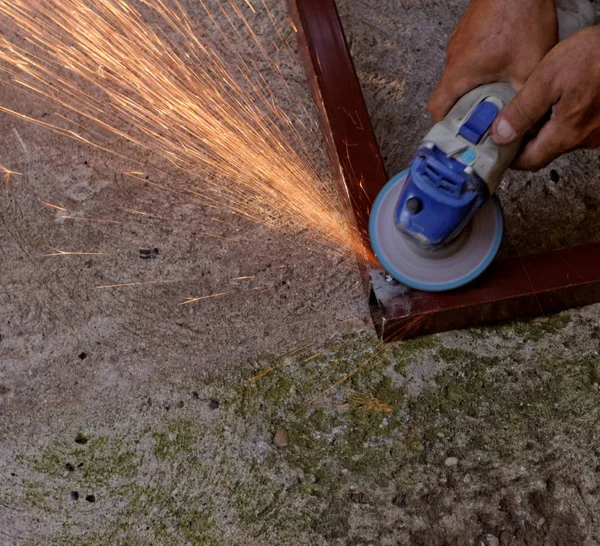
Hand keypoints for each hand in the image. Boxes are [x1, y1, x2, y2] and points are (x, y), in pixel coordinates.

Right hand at [428, 0, 557, 121]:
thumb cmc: (518, 15)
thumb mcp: (528, 67)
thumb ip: (524, 100)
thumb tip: (527, 123)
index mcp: (459, 73)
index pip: (437, 109)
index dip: (445, 125)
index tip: (459, 133)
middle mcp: (453, 58)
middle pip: (450, 95)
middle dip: (467, 109)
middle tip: (486, 115)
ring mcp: (459, 43)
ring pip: (461, 76)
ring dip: (476, 86)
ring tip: (498, 88)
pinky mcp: (468, 32)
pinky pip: (469, 58)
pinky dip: (481, 67)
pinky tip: (502, 64)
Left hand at [491, 26, 599, 170]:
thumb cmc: (595, 54)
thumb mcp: (547, 79)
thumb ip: (522, 111)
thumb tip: (500, 136)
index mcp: (566, 134)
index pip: (530, 162)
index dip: (511, 159)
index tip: (498, 148)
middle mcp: (585, 139)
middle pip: (545, 151)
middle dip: (526, 142)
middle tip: (509, 125)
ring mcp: (599, 131)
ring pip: (562, 139)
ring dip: (546, 129)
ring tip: (534, 107)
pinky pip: (579, 127)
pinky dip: (565, 119)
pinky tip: (560, 99)